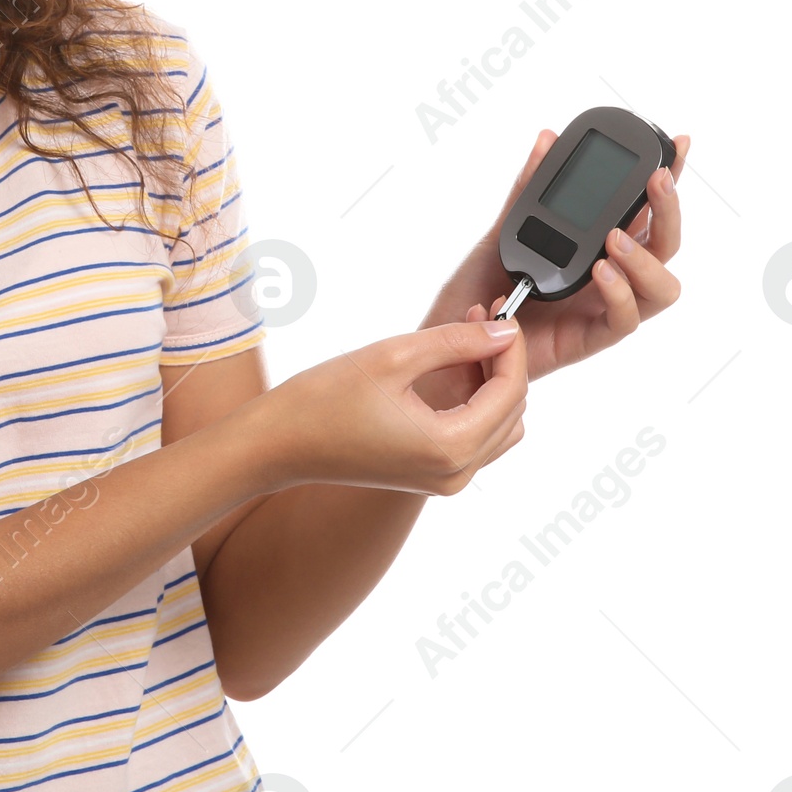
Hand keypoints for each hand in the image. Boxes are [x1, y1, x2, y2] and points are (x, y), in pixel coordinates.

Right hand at [252, 319, 527, 495]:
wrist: (280, 442)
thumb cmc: (324, 400)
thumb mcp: (393, 356)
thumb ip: (456, 341)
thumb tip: (502, 332)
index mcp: (452, 447)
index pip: (510, 391)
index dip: (510, 346)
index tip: (500, 311)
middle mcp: (457, 474)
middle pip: (511, 411)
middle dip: (502, 361)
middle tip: (479, 317)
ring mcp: (445, 480)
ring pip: (497, 427)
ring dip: (490, 383)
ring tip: (465, 340)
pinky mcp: (429, 476)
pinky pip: (473, 439)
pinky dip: (473, 403)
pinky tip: (450, 368)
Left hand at [420, 127, 689, 402]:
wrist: (453, 335)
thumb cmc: (480, 285)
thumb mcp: (503, 228)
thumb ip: (528, 189)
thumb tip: (548, 140)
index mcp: (595, 244)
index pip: (643, 210)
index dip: (667, 178)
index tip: (676, 143)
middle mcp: (610, 274)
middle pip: (664, 244)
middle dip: (668, 209)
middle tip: (657, 180)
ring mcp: (603, 306)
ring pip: (661, 287)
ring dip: (646, 258)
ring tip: (615, 237)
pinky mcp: (590, 338)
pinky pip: (625, 320)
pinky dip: (619, 293)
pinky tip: (601, 271)